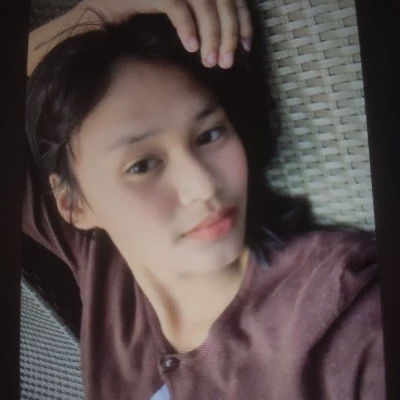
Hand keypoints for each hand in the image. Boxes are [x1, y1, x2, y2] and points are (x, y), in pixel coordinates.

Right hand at [81, 0, 252, 68]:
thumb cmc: (138, 13)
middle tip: (227, 63)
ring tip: (210, 62)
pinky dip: (187, 28)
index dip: (242, 21)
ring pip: (205, 4)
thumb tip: (223, 40)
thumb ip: (198, 17)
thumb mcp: (175, 11)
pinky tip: (191, 49)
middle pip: (223, 0)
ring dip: (212, 35)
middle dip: (229, 34)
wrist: (100, 9)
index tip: (246, 48)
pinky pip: (177, 8)